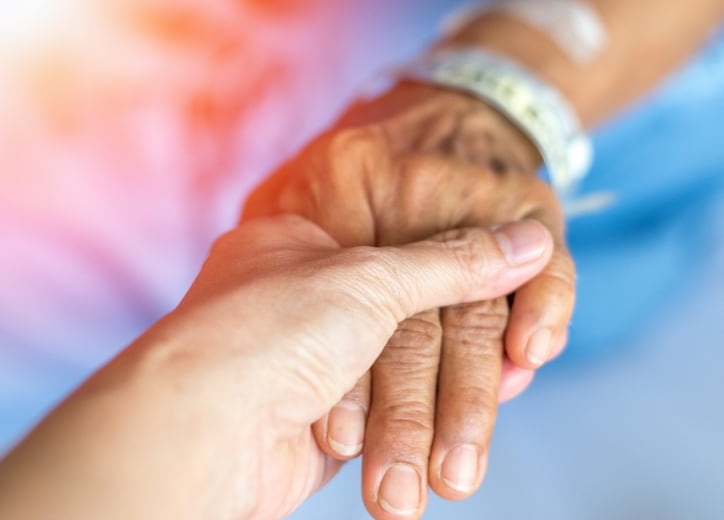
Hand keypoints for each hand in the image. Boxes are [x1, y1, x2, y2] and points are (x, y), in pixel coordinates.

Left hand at [243, 83, 575, 515]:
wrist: (204, 428)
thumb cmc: (272, 328)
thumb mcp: (372, 277)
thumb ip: (455, 263)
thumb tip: (531, 242)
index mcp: (302, 246)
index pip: (401, 252)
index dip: (460, 271)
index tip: (509, 290)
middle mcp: (301, 303)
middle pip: (404, 321)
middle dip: (459, 346)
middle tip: (514, 356)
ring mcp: (307, 364)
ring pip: (398, 378)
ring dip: (445, 402)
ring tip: (498, 382)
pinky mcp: (317, 423)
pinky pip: (385, 422)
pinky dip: (421, 429)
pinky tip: (461, 434)